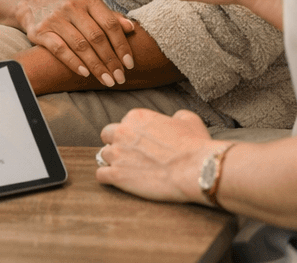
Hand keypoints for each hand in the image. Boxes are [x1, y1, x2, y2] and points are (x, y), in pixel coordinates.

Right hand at [15, 0, 135, 86]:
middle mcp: (71, 6)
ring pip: (80, 45)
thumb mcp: (90, 8)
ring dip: (96, 66)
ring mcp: (55, 18)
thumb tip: (131, 28)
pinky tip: (85, 73)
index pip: (110, 24)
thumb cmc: (71, 10)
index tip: (129, 64)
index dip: (121, 45)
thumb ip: (110, 17)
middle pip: (96, 37)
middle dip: (110, 60)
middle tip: (120, 78)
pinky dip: (74, 63)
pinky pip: (60, 49)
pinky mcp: (41, 31)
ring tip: (107, 80)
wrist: (35, 4)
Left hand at [95, 108, 213, 203]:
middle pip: (107, 136)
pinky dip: (108, 178)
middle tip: (130, 157)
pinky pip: (101, 175)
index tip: (141, 146)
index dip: (132, 136)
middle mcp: (122, 131)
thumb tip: (174, 119)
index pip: (124, 123)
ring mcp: (118, 153)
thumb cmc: (194, 145)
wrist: (195, 169)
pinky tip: (119, 182)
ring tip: (127, 171)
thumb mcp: (188, 120)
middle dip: (117, 145)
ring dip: (113, 163)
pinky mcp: (117, 175)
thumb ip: (175, 116)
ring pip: (103, 156)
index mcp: (136, 116)